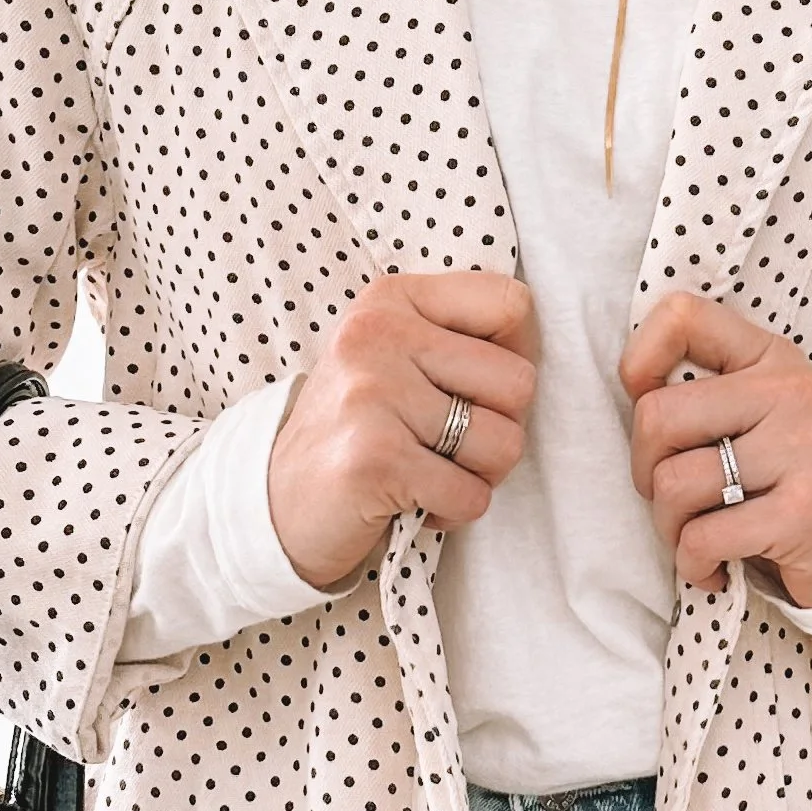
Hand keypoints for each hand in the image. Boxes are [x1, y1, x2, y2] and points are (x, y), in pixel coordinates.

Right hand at [268, 273, 537, 589]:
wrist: (277, 500)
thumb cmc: (360, 427)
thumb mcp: (397, 355)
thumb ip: (459, 336)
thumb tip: (535, 344)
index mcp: (392, 299)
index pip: (511, 304)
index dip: (517, 354)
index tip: (476, 385)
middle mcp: (377, 335)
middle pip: (519, 382)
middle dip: (499, 427)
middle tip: (448, 442)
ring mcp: (372, 395)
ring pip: (504, 444)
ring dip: (479, 475)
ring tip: (430, 470)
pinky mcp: (374, 459)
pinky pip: (472, 495)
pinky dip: (453, 511)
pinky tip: (412, 499)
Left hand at [620, 292, 811, 605]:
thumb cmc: (792, 477)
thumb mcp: (762, 412)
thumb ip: (707, 390)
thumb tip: (631, 383)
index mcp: (771, 358)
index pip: (682, 317)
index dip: (639, 361)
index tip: (647, 404)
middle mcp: (791, 393)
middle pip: (658, 417)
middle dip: (646, 471)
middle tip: (675, 498)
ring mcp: (803, 451)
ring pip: (674, 484)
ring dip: (670, 527)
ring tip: (700, 537)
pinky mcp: (803, 514)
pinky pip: (703, 538)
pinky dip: (693, 564)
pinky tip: (715, 568)